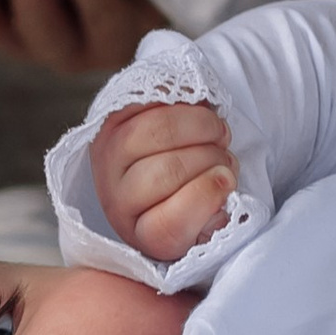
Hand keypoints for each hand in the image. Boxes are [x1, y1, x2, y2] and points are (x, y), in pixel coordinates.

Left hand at [91, 100, 235, 262]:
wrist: (160, 165)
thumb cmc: (191, 195)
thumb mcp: (208, 219)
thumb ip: (217, 214)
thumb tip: (221, 184)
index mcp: (144, 233)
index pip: (166, 227)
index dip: (205, 197)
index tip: (227, 179)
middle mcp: (117, 199)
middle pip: (166, 172)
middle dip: (210, 157)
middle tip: (225, 154)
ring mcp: (108, 157)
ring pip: (154, 131)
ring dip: (199, 124)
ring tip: (216, 130)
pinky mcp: (109, 120)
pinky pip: (147, 101)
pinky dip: (181, 100)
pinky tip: (197, 109)